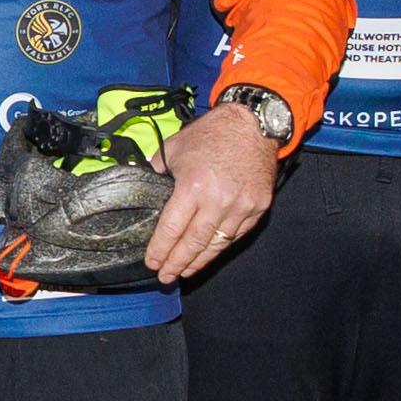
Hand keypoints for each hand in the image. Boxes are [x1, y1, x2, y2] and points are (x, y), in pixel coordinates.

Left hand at [143, 106, 272, 280]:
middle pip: (193, 243)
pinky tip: (208, 254)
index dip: (160, 249)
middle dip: (176, 263)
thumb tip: (142, 186)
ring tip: (184, 272)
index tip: (152, 262)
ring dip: (198, 261)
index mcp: (193, 186)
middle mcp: (218, 200)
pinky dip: (220, 247)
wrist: (253, 123)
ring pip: (216, 244)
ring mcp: (241, 206)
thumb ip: (158, 172)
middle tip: (165, 277)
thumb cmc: (213, 133)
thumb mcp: (175, 148)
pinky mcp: (258, 207)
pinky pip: (236, 235)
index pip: (172, 229)